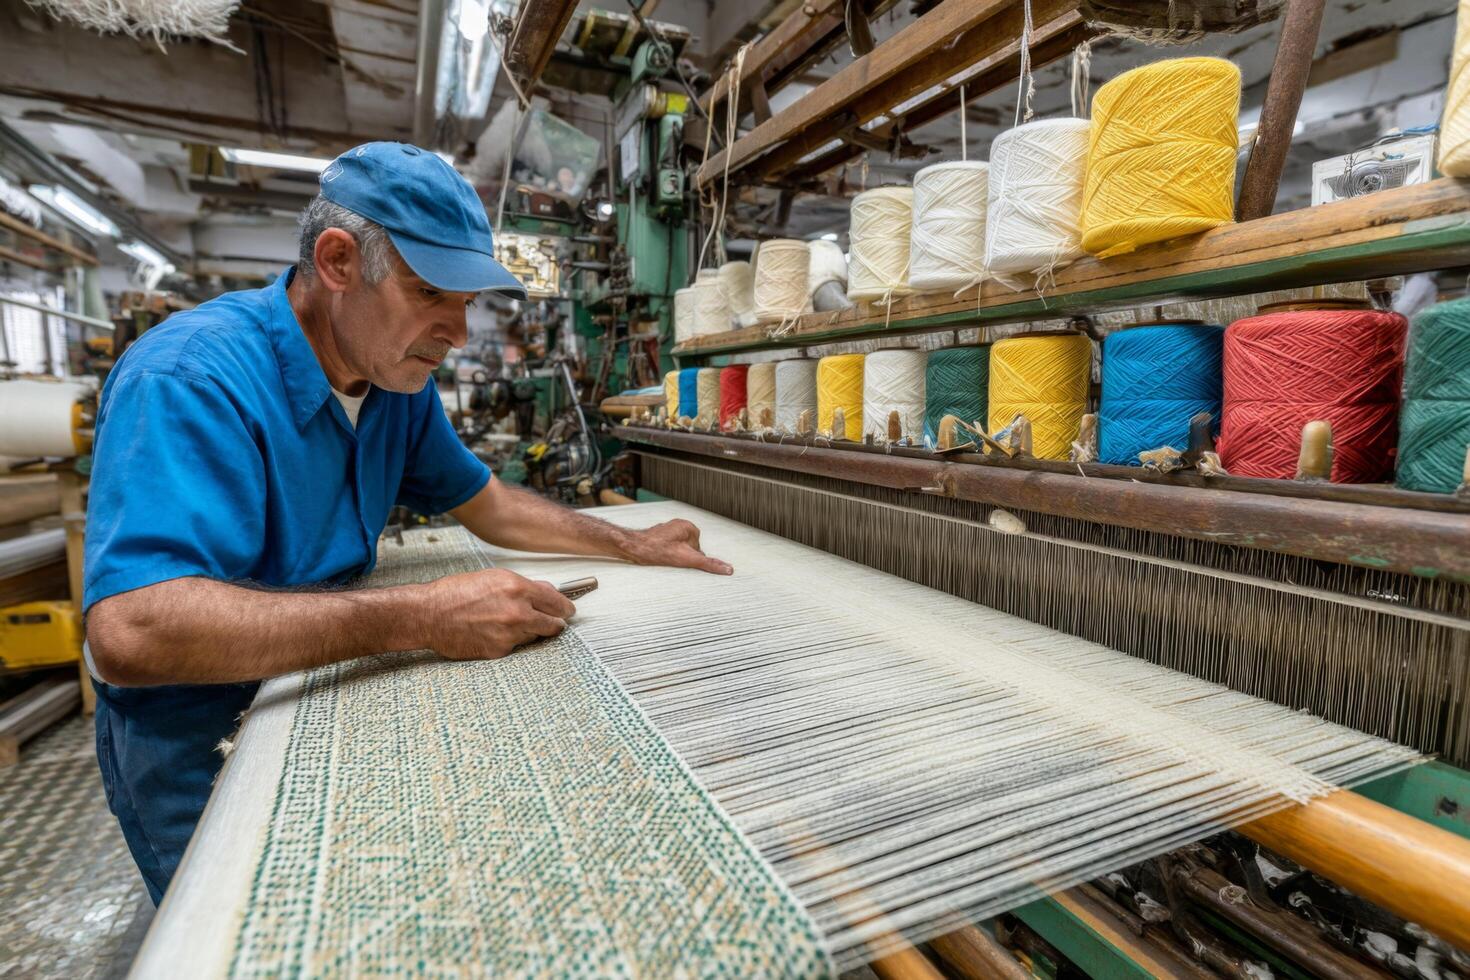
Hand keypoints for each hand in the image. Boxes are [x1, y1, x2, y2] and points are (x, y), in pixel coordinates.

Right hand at [419, 568, 575, 659]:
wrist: (430, 614)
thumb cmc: (457, 593)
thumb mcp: (494, 578)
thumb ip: (525, 586)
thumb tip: (548, 592)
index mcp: (518, 589)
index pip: (558, 603)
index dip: (565, 608)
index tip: (567, 611)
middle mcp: (517, 612)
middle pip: (554, 625)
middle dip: (554, 623)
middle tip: (552, 623)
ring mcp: (509, 634)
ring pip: (534, 636)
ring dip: (528, 632)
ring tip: (505, 623)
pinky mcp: (499, 651)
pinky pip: (515, 647)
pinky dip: (509, 642)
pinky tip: (492, 632)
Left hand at [624, 519, 732, 574]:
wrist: (631, 548)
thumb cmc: (657, 551)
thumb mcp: (687, 559)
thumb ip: (708, 564)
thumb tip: (728, 569)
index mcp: (688, 526)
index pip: (699, 549)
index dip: (691, 558)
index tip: (681, 560)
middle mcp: (677, 525)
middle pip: (688, 549)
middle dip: (681, 557)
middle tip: (671, 561)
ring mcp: (666, 531)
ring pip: (677, 550)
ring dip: (672, 557)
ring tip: (662, 559)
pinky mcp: (657, 537)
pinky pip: (666, 549)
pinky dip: (663, 555)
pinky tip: (657, 558)